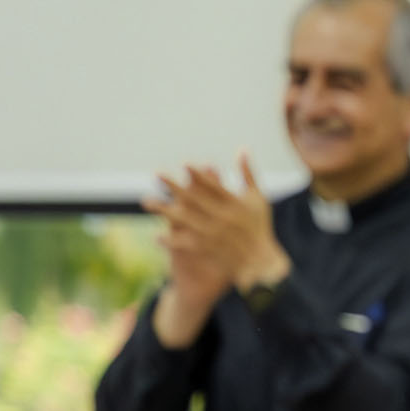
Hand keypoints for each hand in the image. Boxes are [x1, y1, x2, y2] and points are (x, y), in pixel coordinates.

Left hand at [142, 154, 290, 292]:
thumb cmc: (259, 226)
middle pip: (195, 201)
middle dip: (175, 188)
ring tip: (147, 202)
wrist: (262, 262)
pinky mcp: (210, 251)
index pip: (215, 187)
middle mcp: (224, 219)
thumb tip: (242, 148)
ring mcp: (215, 235)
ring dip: (165, 211)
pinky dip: (172, 241)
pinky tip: (156, 236)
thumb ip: (248, 174)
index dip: (200, 175)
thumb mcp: (258, 198)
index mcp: (236, 205)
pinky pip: (187, 245)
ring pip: (186, 221)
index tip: (184, 164)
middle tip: (157, 174)